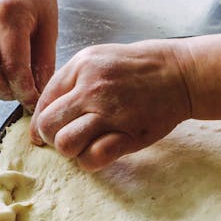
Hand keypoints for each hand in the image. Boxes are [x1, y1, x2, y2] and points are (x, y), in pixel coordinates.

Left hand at [30, 40, 191, 170]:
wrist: (181, 74)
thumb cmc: (141, 67)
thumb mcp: (100, 58)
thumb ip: (72, 80)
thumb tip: (46, 110)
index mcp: (81, 68)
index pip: (43, 103)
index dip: (40, 124)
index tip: (44, 135)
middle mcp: (91, 90)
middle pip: (49, 126)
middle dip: (52, 139)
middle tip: (67, 140)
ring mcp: (110, 114)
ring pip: (67, 144)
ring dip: (71, 152)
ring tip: (83, 147)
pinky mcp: (128, 135)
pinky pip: (94, 157)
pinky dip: (90, 162)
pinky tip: (98, 155)